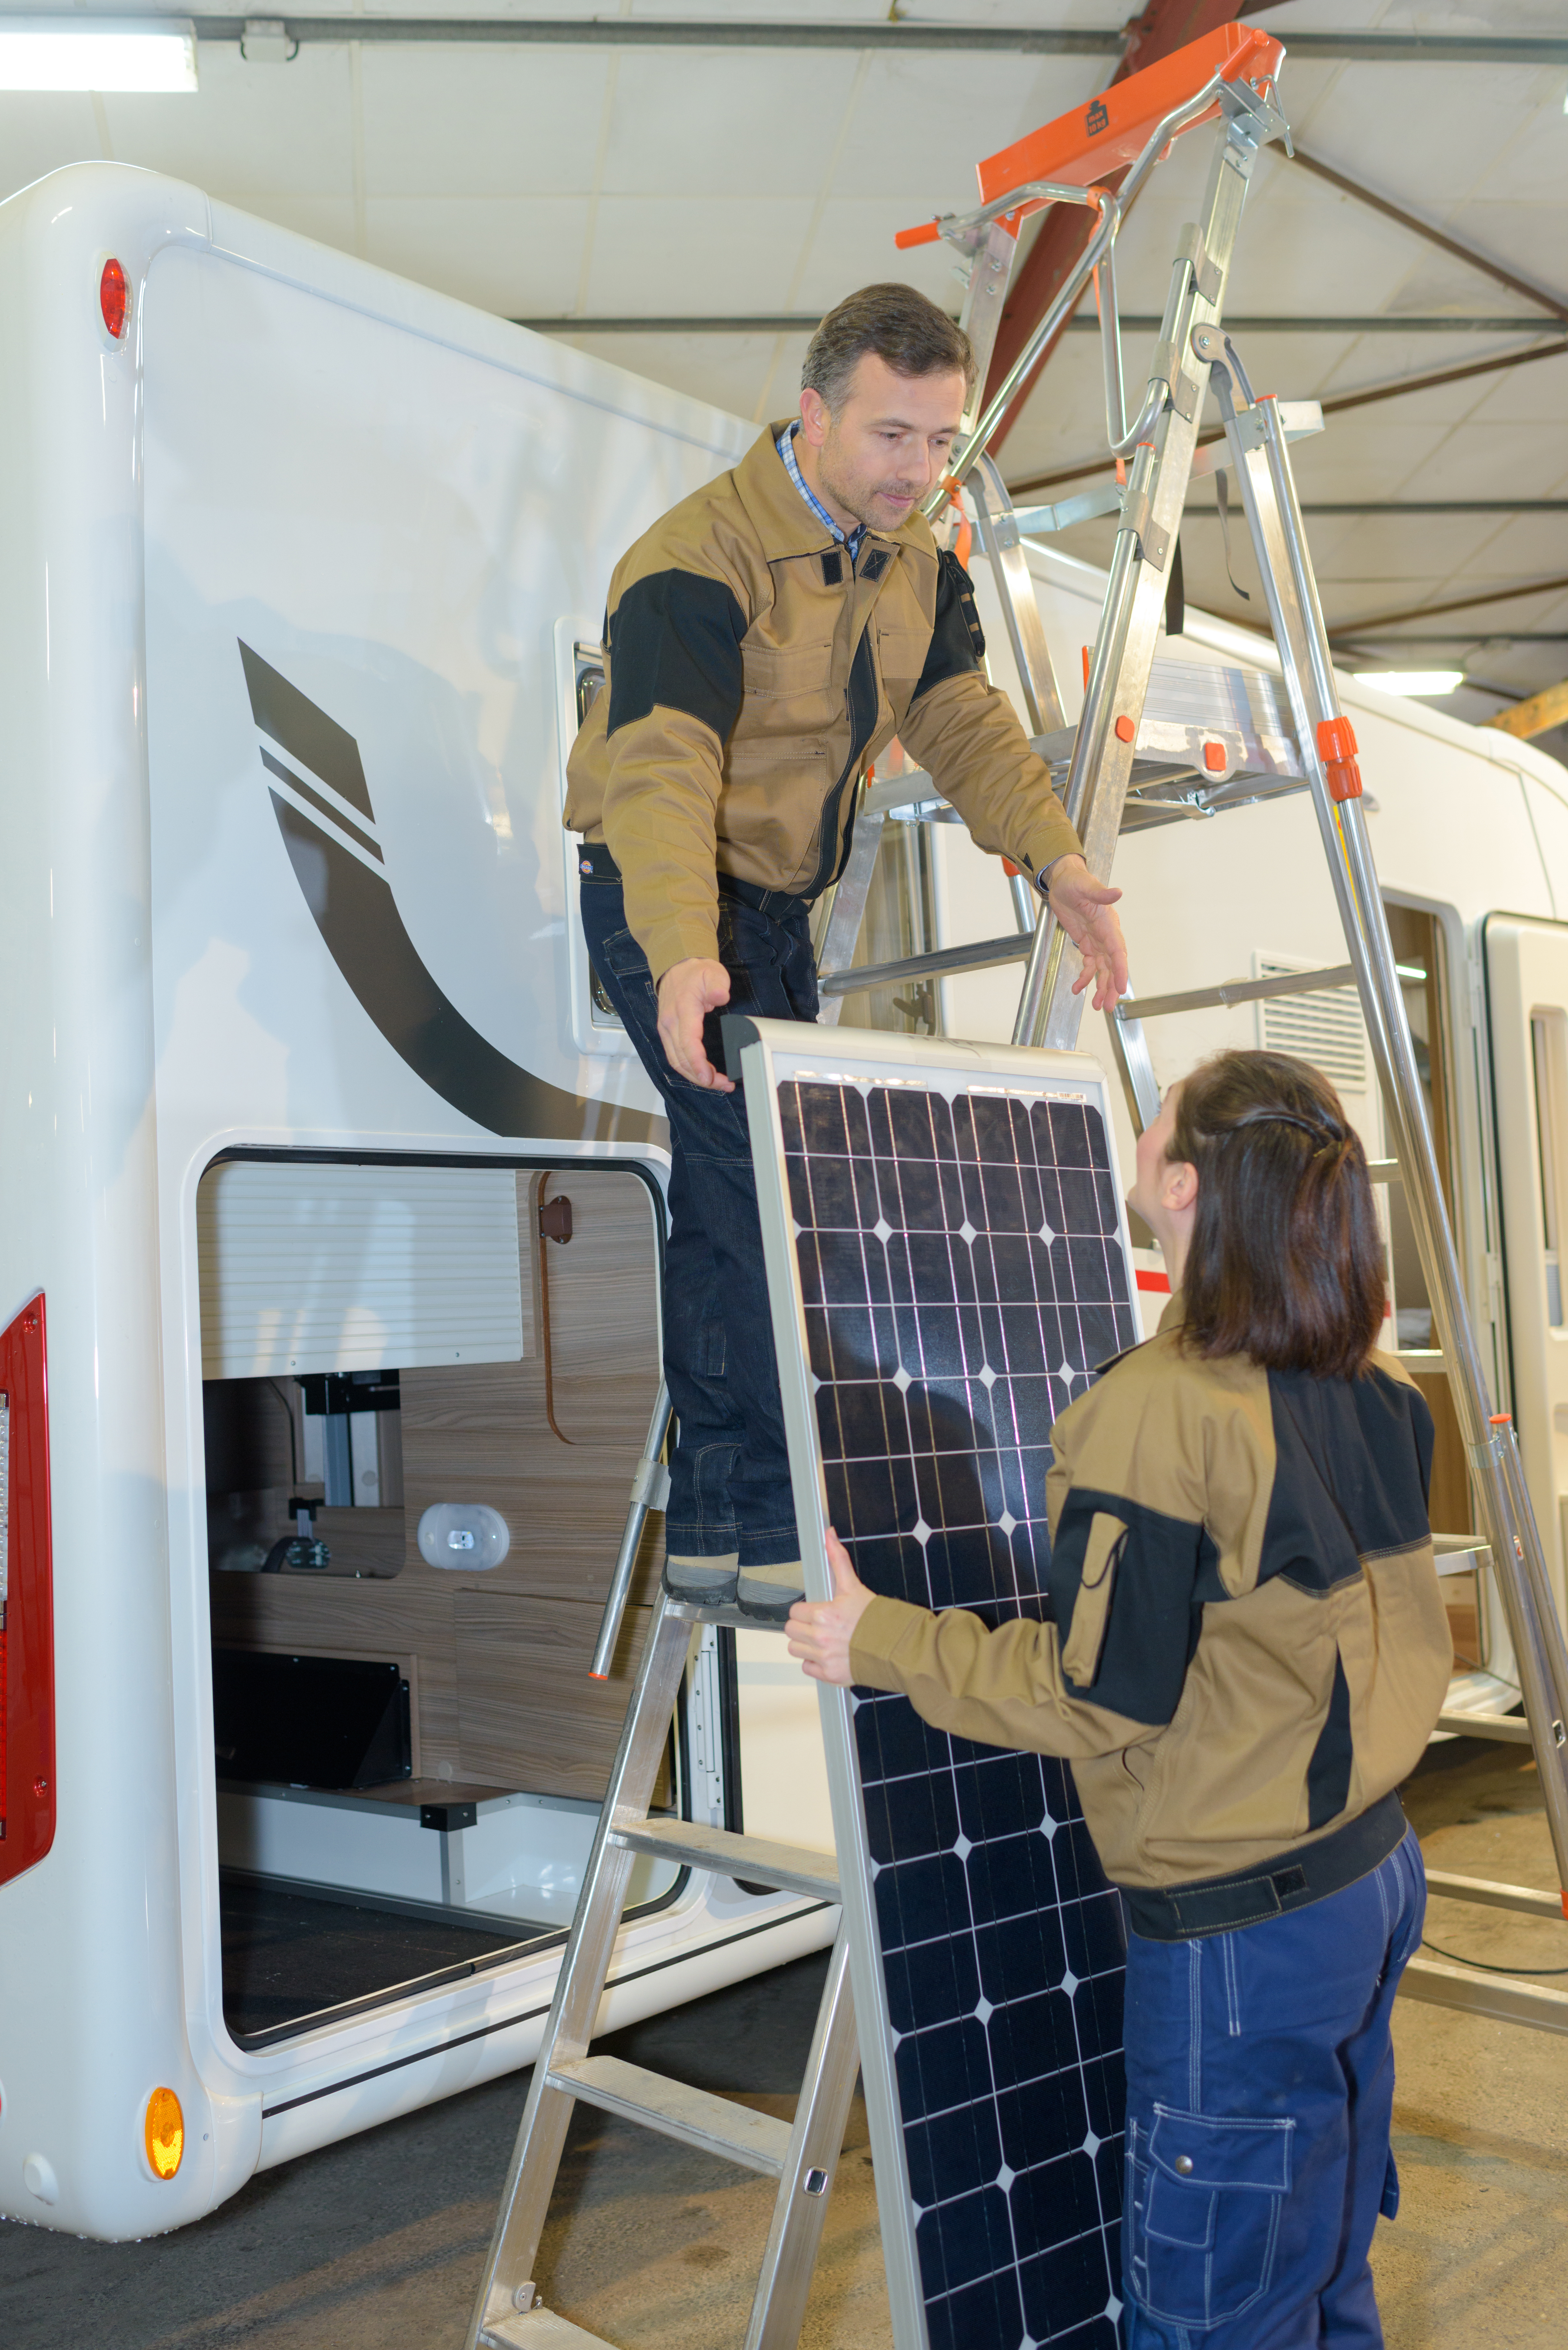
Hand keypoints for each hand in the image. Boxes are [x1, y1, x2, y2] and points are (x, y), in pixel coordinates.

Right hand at [657, 957, 733, 1089]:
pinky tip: (701, 1073)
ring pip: (676, 1061)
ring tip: (716, 1083)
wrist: (676, 966)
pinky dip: (688, 1069)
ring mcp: (666, 1029)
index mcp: (683, 1010)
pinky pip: (674, 1056)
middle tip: (723, 1084)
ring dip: (694, 1076)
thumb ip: (717, 985)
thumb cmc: (695, 972)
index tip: (708, 1078)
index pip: (688, 1043)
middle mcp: (670, 1023)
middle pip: (682, 1059)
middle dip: (701, 1076)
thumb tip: (721, 996)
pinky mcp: (667, 1033)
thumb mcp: (712, 973)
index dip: (698, 1063)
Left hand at [786, 1529, 875, 1685]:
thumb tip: (829, 1534)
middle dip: (802, 1627)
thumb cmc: (877, 1619)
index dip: (805, 1610)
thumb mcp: (854, 1586)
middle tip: (818, 1626)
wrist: (897, 1648)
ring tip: (821, 1641)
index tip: (816, 1612)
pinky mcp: (830, 1675)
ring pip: (795, 1650)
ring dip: (805, 1645)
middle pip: (791, 1630)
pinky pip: (807, 1669)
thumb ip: (838, 1560)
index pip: (795, 1611)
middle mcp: (820, 1637)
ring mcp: (824, 1658)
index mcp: (823, 1614)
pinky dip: (814, 1664)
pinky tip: (828, 1655)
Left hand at [1045, 854, 1127, 1011]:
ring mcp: (1096, 941)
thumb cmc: (1075, 881)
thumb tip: (1117, 892)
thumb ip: (1100, 893)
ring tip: (1098, 1006)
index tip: (1120, 986)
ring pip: (1103, 969)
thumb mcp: (1085, 885)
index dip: (1120, 969)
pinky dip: (1085, 977)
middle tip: (1109, 1005)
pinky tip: (1078, 988)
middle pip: (1112, 965)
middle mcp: (1105, 935)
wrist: (1063, 881)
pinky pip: (1089, 965)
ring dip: (1101, 987)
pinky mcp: (1086, 943)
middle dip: (1111, 986)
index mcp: (1108, 924)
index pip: (1117, 950)